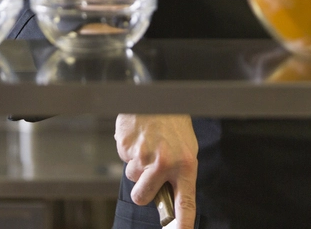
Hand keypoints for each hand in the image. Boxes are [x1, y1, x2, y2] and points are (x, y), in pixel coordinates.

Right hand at [115, 114, 198, 228]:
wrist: (158, 95)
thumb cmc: (173, 123)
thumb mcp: (186, 149)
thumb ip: (178, 175)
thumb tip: (168, 200)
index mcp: (185, 163)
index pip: (184, 201)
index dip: (182, 223)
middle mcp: (164, 161)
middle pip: (142, 197)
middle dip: (142, 189)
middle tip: (150, 171)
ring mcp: (143, 154)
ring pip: (131, 177)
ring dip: (137, 165)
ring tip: (148, 145)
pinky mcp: (126, 146)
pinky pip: (123, 159)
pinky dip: (129, 151)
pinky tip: (140, 137)